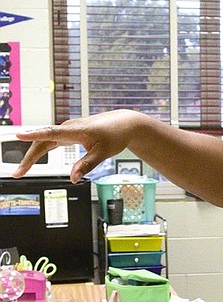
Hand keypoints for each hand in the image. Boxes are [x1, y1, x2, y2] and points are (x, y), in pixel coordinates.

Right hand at [12, 110, 142, 182]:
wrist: (125, 123)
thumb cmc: (116, 134)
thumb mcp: (104, 153)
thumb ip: (87, 165)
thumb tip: (74, 178)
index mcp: (76, 130)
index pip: (51, 133)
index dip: (34, 135)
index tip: (19, 136)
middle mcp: (69, 127)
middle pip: (43, 141)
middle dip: (29, 157)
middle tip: (18, 172)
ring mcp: (69, 129)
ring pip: (46, 141)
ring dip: (33, 154)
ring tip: (22, 169)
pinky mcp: (71, 132)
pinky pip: (52, 140)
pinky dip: (42, 149)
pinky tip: (34, 157)